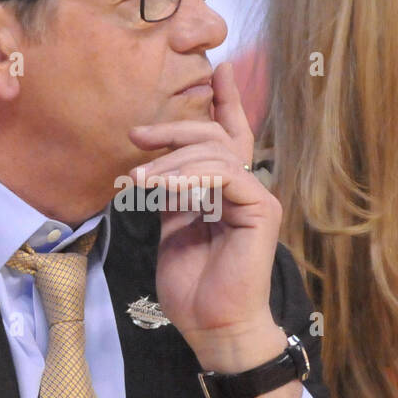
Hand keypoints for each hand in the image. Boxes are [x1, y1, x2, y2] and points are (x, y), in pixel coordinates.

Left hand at [127, 61, 282, 373]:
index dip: (226, 101)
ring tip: (139, 179)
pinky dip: (189, 179)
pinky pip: (224, 176)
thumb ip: (174, 193)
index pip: (230, 136)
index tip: (219, 70)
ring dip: (171, 162)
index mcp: (228, 190)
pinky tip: (163, 190)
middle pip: (214, 137)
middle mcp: (247, 188)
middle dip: (172, 132)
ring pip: (214, 154)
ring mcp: (257, 197)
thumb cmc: (193, 287)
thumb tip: (158, 164)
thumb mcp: (173, 228)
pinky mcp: (261, 210)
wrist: (213, 327)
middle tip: (136, 137)